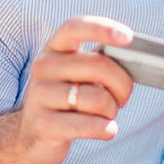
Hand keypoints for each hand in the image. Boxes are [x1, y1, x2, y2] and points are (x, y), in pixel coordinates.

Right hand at [15, 16, 135, 163]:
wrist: (32, 136)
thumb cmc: (66, 101)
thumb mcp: (76, 75)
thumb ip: (98, 64)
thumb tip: (131, 60)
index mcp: (54, 49)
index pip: (75, 27)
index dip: (102, 28)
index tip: (128, 37)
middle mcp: (44, 67)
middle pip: (100, 66)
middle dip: (123, 85)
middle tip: (122, 98)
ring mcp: (40, 95)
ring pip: (98, 99)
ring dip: (111, 111)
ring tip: (105, 116)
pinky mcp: (43, 124)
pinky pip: (90, 125)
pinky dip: (106, 129)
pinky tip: (106, 130)